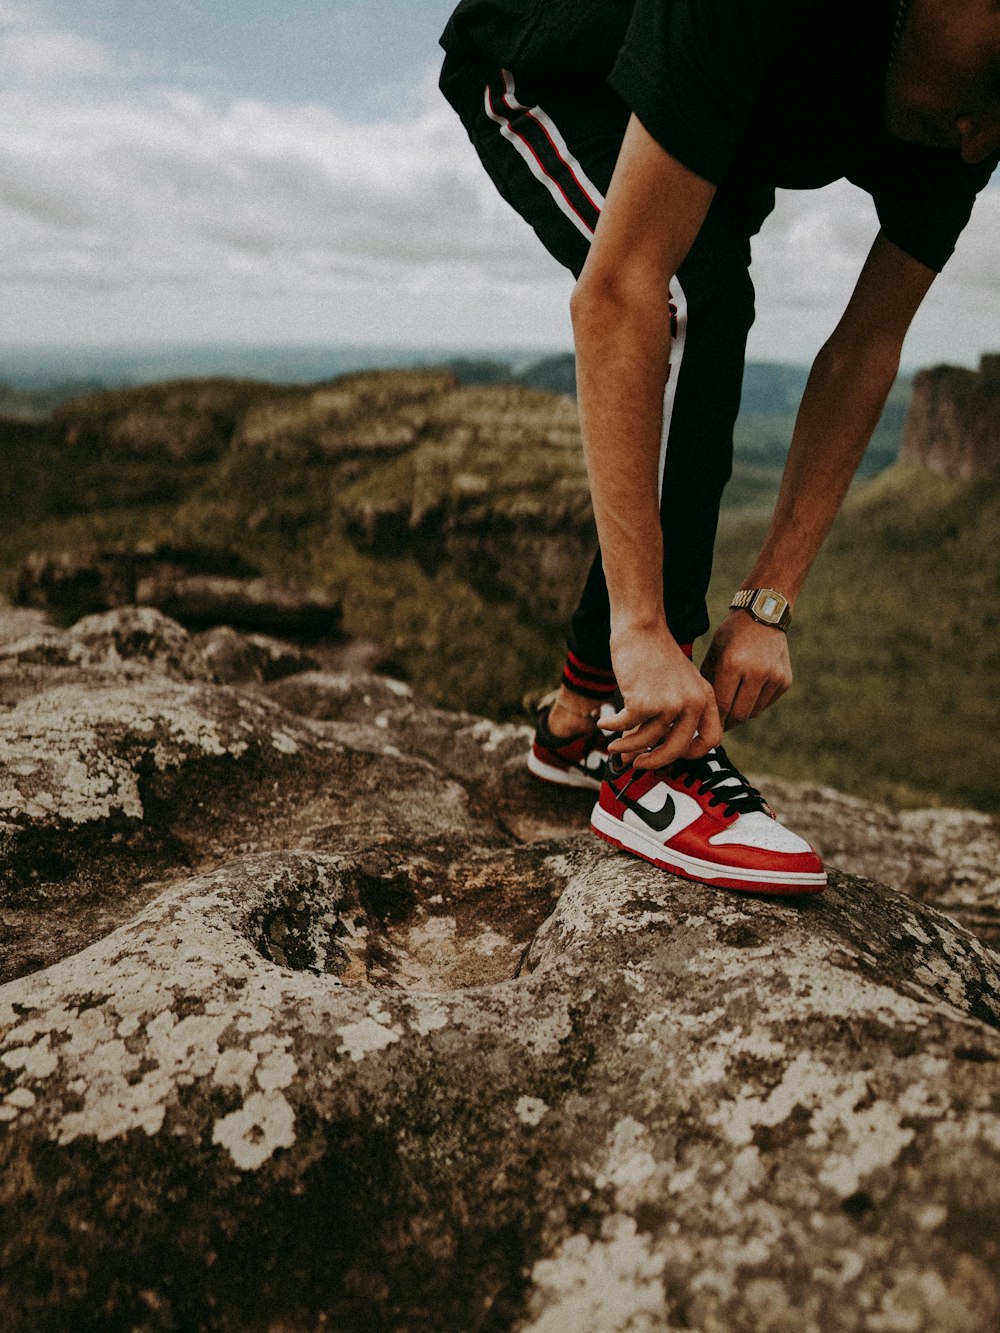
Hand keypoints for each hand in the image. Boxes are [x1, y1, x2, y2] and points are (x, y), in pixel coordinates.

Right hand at [599, 625, 722, 768]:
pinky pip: (625, 726)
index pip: (711, 739)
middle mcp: (692, 703)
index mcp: (705, 697)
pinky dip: (612, 727)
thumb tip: (646, 749)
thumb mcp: (677, 682)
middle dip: (655, 761)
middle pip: (677, 748)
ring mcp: (669, 704)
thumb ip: (672, 712)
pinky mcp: (644, 702)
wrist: (641, 628)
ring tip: (613, 746)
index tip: (674, 756)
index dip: (693, 754)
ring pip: (647, 740)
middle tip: (638, 764)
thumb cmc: (654, 654)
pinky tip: (604, 723)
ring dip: (626, 746)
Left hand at [701, 611, 792, 729]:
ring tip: (733, 705)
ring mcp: (774, 676)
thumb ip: (709, 683)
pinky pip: (767, 703)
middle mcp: (757, 671)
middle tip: (719, 724)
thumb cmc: (731, 635)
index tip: (708, 726)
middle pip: (740, 713)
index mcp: (733, 663)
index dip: (715, 720)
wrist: (763, 615)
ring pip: (754, 712)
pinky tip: (749, 690)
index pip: (723, 705)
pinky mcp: (786, 680)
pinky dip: (756, 702)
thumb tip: (702, 713)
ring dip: (742, 712)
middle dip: (728, 722)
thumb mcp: (714, 654)